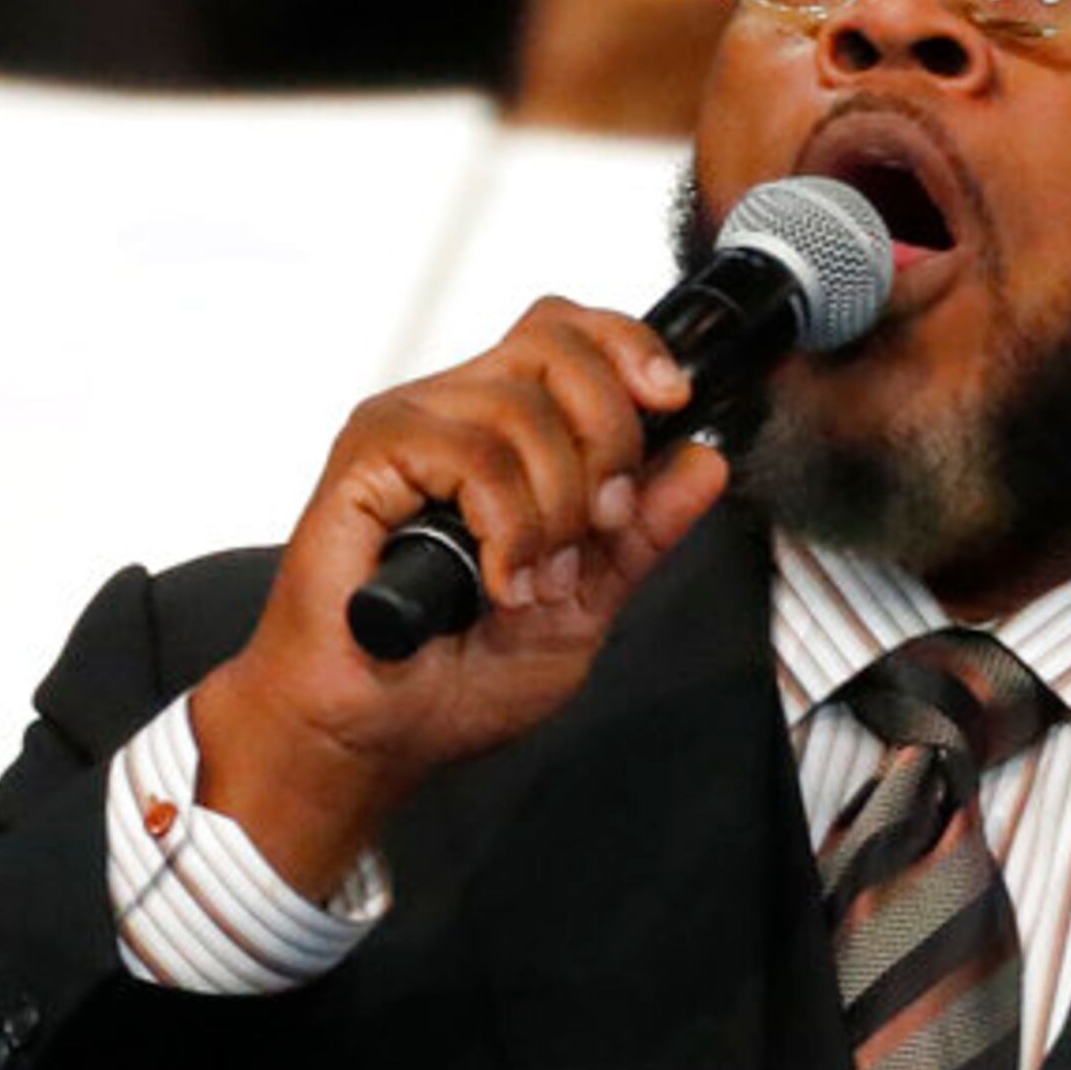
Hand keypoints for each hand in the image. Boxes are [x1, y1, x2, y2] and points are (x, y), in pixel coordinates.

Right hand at [188, 300, 734, 896]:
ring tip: (533, 580)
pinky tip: (496, 579)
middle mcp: (454, 414)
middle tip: (599, 525)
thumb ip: (642, 532)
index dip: (630, 350)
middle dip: (610, 438)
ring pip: (523, 409)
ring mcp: (408, 430)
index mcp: (503, 432)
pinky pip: (471, 452)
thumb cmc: (451, 677)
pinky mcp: (367, 458)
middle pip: (557, 345)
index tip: (674, 402)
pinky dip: (507, 524)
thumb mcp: (586, 602)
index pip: (571, 335)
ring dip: (555, 509)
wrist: (374, 735)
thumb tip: (703, 461)